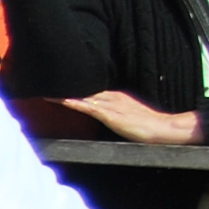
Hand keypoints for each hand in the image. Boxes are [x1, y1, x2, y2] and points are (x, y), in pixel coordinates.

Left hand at [54, 89, 202, 146]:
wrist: (161, 128)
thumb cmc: (146, 125)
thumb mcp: (127, 115)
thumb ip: (115, 112)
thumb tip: (103, 114)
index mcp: (116, 96)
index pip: (91, 89)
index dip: (76, 87)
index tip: (60, 82)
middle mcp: (111, 97)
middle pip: (85, 89)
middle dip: (68, 86)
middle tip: (49, 81)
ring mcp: (110, 105)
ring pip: (83, 96)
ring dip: (65, 93)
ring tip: (47, 88)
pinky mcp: (110, 115)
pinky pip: (88, 107)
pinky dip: (73, 103)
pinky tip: (61, 100)